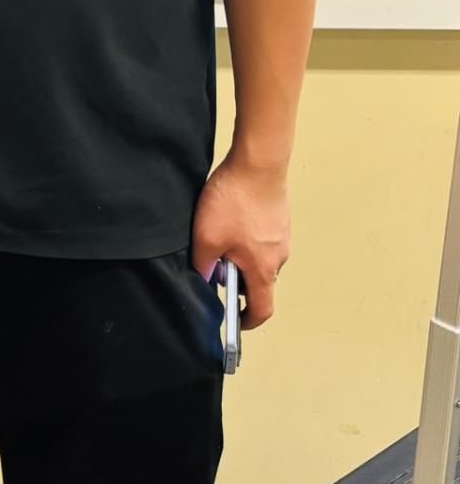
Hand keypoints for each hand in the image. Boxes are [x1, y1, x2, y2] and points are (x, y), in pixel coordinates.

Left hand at [191, 150, 291, 328]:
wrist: (259, 162)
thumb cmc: (235, 201)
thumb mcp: (207, 237)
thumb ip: (203, 264)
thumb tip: (203, 278)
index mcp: (264, 269)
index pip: (262, 309)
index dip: (247, 321)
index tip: (233, 321)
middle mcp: (279, 257)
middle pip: (259, 283)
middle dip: (236, 281)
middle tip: (213, 267)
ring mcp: (281, 236)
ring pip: (258, 258)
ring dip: (239, 257)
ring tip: (218, 238)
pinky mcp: (278, 219)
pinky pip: (261, 240)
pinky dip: (245, 240)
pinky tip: (230, 220)